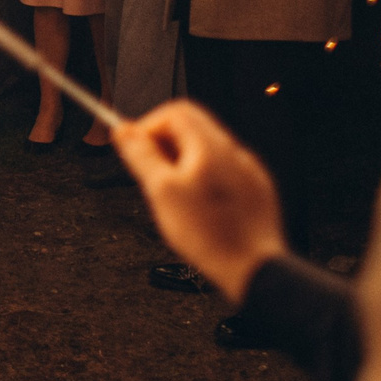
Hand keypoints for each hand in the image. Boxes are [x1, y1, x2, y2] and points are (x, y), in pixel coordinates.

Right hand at [112, 101, 288, 303]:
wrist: (252, 269)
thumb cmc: (209, 235)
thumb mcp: (161, 192)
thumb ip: (141, 155)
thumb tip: (123, 131)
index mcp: (211, 146)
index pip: (175, 111)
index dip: (149, 126)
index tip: (136, 148)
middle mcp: (234, 152)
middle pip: (192, 128)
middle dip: (166, 145)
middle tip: (153, 173)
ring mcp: (248, 171)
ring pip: (207, 151)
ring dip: (184, 163)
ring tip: (175, 196)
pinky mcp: (256, 191)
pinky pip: (224, 172)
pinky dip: (205, 180)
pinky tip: (200, 208)